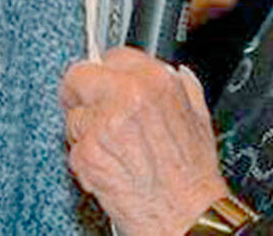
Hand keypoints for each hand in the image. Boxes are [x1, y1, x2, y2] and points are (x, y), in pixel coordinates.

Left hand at [60, 47, 229, 234]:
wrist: (187, 216)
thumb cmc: (193, 175)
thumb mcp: (199, 116)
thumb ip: (181, 85)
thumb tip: (172, 71)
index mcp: (155, 81)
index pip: (112, 55)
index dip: (108, 73)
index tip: (106, 84)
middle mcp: (127, 96)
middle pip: (79, 75)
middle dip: (82, 93)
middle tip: (90, 110)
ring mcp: (103, 125)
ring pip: (72, 115)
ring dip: (84, 131)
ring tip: (112, 150)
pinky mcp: (87, 154)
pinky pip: (73, 148)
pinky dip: (86, 160)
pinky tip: (109, 168)